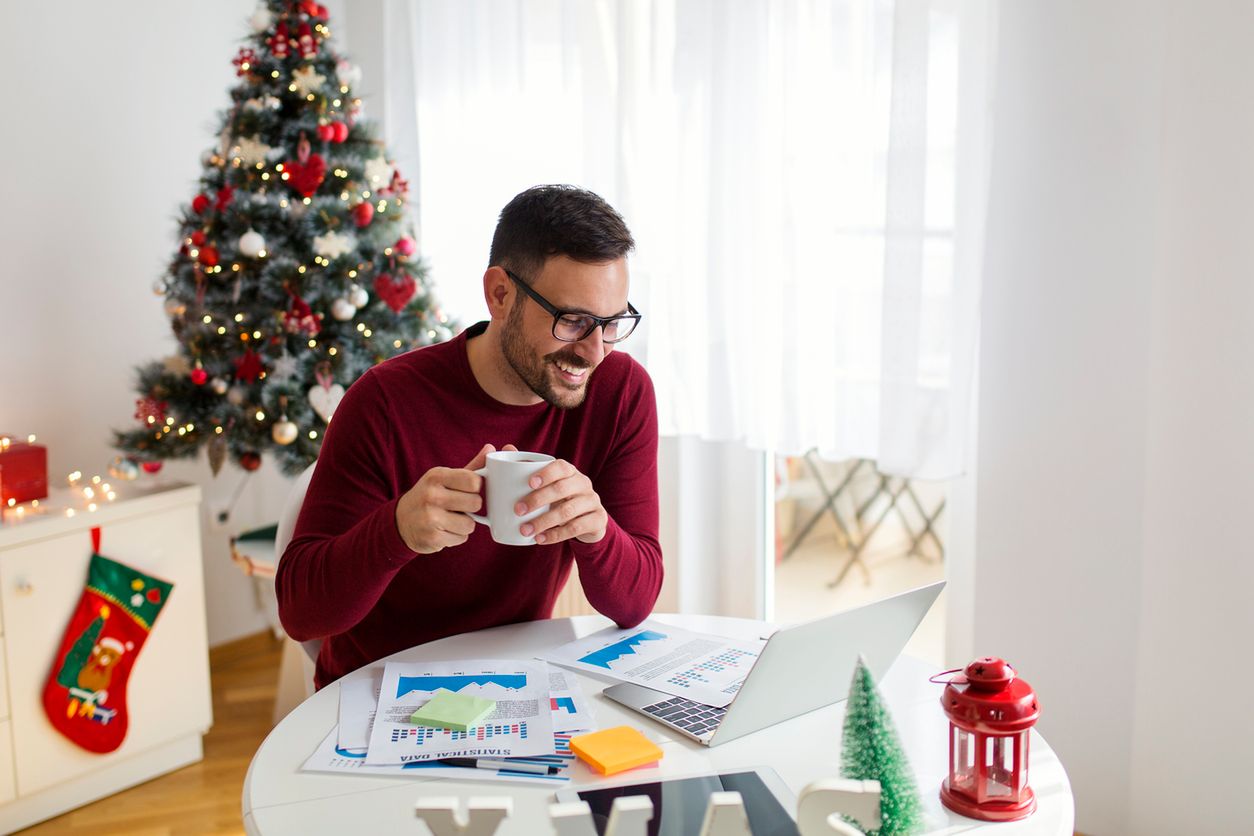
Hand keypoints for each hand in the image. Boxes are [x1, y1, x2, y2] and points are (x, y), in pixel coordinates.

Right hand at [395, 443, 515, 553]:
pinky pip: (462, 538)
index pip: (474, 480)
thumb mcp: (445, 479)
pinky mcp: (432, 537)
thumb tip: (491, 448)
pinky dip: (456, 536)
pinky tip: (443, 530)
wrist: (401, 521)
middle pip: (476, 503)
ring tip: (450, 519)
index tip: (467, 490)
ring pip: (470, 524)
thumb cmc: (430, 496)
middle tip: (458, 507)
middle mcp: (432, 495)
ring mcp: (430, 517)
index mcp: (436, 476)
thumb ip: (470, 467)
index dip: (476, 488)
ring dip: (464, 524)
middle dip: (471, 507)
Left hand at [516, 459, 606, 545]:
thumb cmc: (560, 498)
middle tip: (517, 510)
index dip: (546, 473)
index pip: (561, 467)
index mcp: (570, 472)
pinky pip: (576, 528)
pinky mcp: (598, 520)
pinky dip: (556, 535)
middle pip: (562, 489)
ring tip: (525, 530)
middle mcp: (583, 483)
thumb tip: (507, 447)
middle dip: (538, 500)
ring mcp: (593, 501)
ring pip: (568, 511)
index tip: (528, 483)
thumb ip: (528, 468)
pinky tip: (540, 539)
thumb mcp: (548, 485)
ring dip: (543, 522)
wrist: (588, 520)